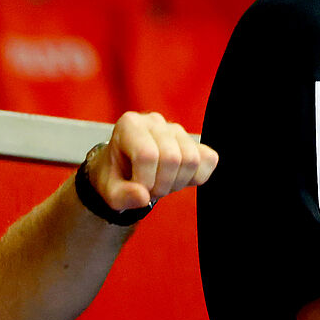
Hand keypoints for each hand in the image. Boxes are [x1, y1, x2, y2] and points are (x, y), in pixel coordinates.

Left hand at [87, 111, 218, 212]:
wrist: (124, 172)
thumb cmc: (115, 177)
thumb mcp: (110, 191)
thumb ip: (122, 196)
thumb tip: (143, 197)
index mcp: (129, 125)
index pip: (147, 155)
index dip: (145, 181)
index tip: (137, 189)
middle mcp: (155, 122)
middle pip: (172, 158)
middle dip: (162, 185)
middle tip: (151, 190)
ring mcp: (177, 130)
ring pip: (192, 159)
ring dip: (178, 182)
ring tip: (162, 183)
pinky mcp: (195, 140)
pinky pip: (209, 160)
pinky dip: (197, 177)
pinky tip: (177, 178)